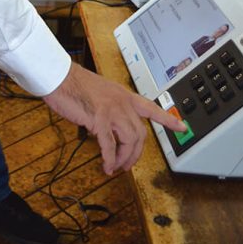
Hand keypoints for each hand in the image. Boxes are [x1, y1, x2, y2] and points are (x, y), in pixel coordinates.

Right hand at [44, 62, 182, 174]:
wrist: (59, 77)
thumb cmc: (75, 85)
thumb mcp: (101, 94)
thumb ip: (112, 109)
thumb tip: (112, 130)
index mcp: (124, 95)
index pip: (152, 108)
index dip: (168, 120)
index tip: (182, 127)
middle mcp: (122, 102)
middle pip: (140, 134)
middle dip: (135, 154)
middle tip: (127, 165)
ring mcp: (112, 109)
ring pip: (129, 141)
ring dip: (124, 158)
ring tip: (115, 167)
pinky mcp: (99, 118)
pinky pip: (109, 144)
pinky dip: (109, 158)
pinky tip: (106, 165)